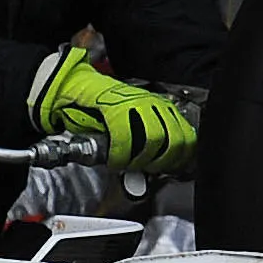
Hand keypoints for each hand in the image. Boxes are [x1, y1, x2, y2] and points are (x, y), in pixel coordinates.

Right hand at [28, 45, 198, 173]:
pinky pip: (126, 135)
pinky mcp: (116, 104)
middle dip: (160, 162)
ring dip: (140, 159)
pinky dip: (120, 154)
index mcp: (163, 109)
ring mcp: (137, 101)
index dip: (180, 159)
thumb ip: (147, 148)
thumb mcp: (132, 129)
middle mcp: (154, 103)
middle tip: (144, 169)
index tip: (169, 171)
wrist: (76, 90)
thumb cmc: (101, 113)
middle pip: (174, 140)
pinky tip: (114, 159)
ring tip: (127, 164)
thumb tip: (156, 173)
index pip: (187, 138)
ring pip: (154, 138)